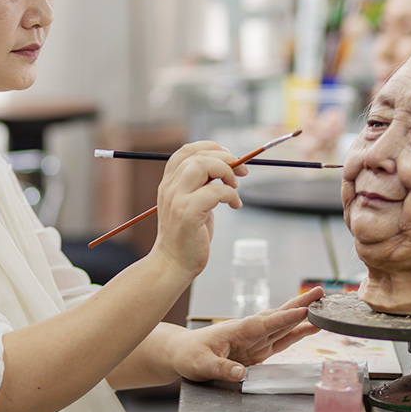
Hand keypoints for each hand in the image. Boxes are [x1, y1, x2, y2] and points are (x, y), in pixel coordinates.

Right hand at [151, 141, 247, 278]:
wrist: (173, 264)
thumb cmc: (187, 235)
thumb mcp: (191, 203)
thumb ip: (202, 185)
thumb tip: (227, 167)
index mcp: (169, 183)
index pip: (186, 150)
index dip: (211, 147)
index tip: (229, 157)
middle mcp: (170, 187)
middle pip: (198, 156)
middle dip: (225, 158)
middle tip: (241, 172)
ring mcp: (177, 200)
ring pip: (202, 166)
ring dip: (226, 172)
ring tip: (235, 187)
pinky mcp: (188, 214)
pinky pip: (214, 192)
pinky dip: (231, 195)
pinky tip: (235, 205)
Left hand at [173, 287, 325, 382]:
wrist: (182, 353)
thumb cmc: (189, 355)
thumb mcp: (200, 364)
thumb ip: (221, 369)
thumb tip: (240, 374)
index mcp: (237, 330)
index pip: (265, 323)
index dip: (284, 317)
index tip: (303, 310)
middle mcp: (250, 331)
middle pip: (279, 316)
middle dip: (300, 305)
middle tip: (320, 293)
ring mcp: (256, 340)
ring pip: (283, 325)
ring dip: (302, 316)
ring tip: (323, 307)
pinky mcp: (258, 350)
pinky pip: (281, 340)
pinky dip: (296, 333)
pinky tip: (310, 328)